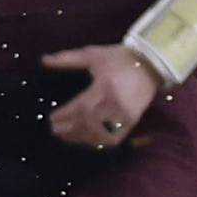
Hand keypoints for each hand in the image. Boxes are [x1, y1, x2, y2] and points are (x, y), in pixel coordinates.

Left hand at [42, 42, 158, 149]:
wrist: (153, 64)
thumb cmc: (120, 59)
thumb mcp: (93, 54)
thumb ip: (67, 59)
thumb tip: (43, 60)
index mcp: (105, 87)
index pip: (81, 107)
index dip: (65, 115)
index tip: (51, 118)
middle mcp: (115, 104)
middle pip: (88, 122)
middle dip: (70, 129)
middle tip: (55, 131)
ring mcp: (125, 115)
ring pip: (100, 133)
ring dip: (82, 138)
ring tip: (66, 138)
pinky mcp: (133, 121)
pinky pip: (116, 137)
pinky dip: (100, 142)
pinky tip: (88, 142)